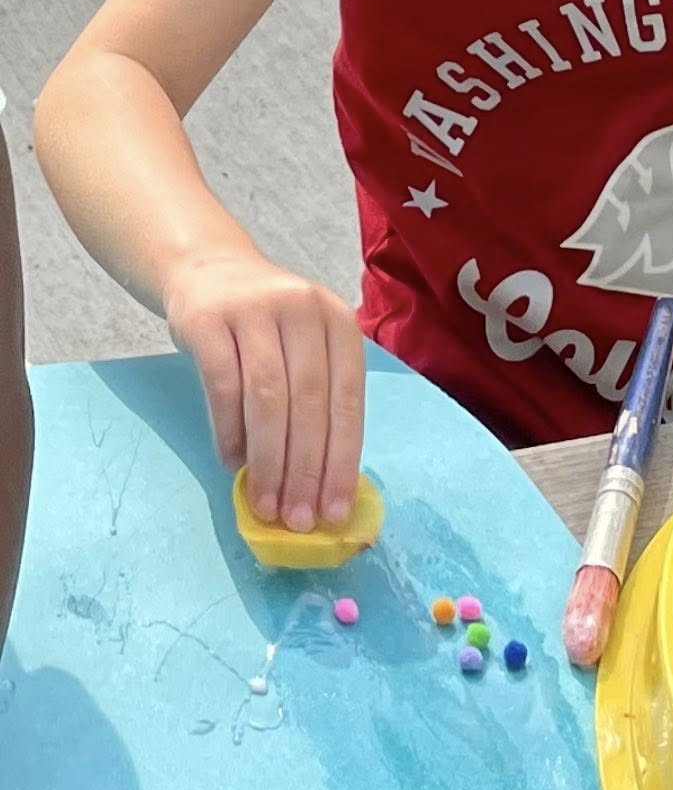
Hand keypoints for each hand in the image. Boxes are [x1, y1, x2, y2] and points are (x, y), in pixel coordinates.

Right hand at [163, 251, 365, 531]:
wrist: (208, 270)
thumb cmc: (267, 326)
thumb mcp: (305, 348)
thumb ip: (316, 401)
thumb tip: (319, 484)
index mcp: (340, 324)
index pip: (348, 402)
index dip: (343, 460)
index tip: (336, 511)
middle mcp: (304, 312)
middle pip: (310, 404)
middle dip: (305, 470)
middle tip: (298, 519)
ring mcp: (255, 311)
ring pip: (268, 399)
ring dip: (268, 461)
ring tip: (265, 505)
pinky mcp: (208, 320)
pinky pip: (221, 386)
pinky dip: (229, 433)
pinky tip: (232, 464)